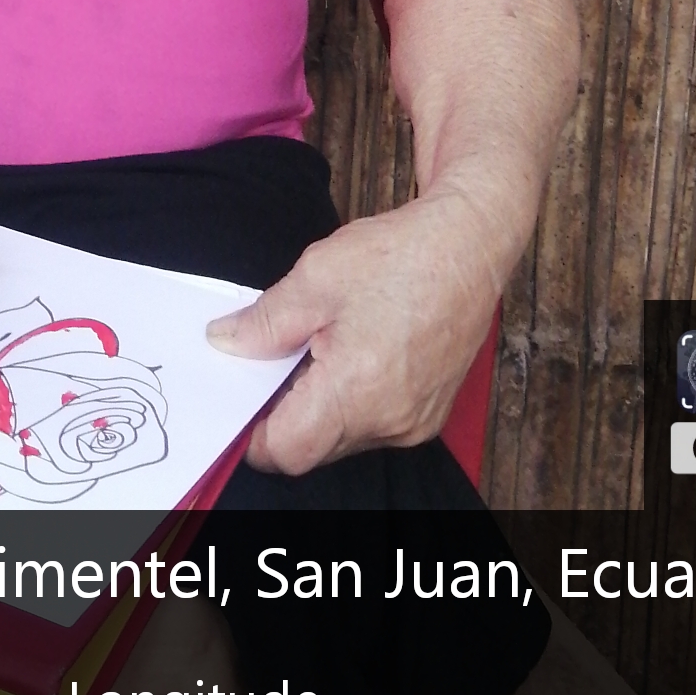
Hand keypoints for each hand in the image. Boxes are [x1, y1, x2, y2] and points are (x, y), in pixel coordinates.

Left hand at [206, 190, 502, 473]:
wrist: (469, 244)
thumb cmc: (402, 255)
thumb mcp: (315, 277)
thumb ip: (264, 322)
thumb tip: (226, 343)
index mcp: (358, 391)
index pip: (287, 450)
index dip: (253, 431)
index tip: (242, 398)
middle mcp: (391, 420)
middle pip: (314, 446)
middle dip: (286, 411)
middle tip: (279, 357)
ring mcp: (415, 422)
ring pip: (343, 438)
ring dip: (321, 405)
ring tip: (323, 345)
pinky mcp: (429, 413)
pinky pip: (374, 425)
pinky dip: (353, 401)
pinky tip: (353, 352)